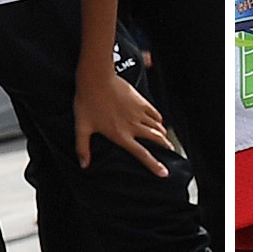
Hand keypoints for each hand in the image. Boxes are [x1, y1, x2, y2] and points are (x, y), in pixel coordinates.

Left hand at [73, 53, 181, 175]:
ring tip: (166, 140)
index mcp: (121, 135)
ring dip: (163, 135)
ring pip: (158, 127)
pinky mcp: (141, 101)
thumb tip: (83, 164)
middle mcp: (133, 125)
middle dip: (166, 147)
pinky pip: (156, 113)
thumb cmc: (88, 101)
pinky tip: (159, 122)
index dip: (154, 165)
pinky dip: (160, 120)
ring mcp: (139, 112)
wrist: (96, 78)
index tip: (164, 173)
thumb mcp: (82, 127)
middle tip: (171, 152)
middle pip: (156, 139)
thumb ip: (83, 148)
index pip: (142, 154)